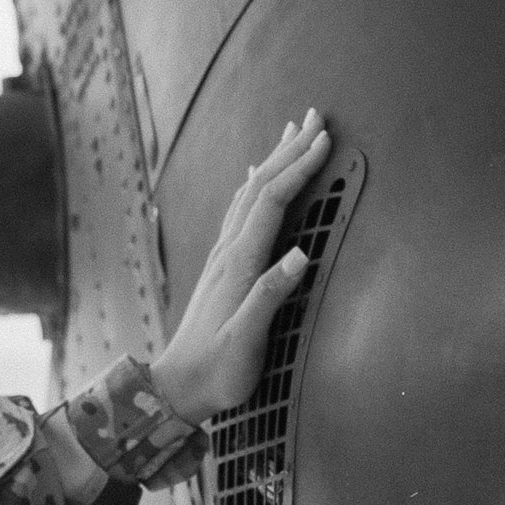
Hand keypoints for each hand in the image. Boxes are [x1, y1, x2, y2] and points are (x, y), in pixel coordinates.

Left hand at [149, 110, 332, 422]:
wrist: (178, 387)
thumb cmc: (217, 370)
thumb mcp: (248, 340)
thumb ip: (271, 295)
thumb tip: (301, 254)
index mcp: (239, 264)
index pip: (272, 202)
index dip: (299, 168)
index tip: (326, 140)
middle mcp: (228, 252)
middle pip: (259, 186)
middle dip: (290, 149)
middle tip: (317, 116)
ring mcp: (223, 257)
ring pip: (249, 193)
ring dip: (273, 159)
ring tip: (293, 132)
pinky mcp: (222, 267)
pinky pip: (240, 210)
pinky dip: (254, 183)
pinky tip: (255, 175)